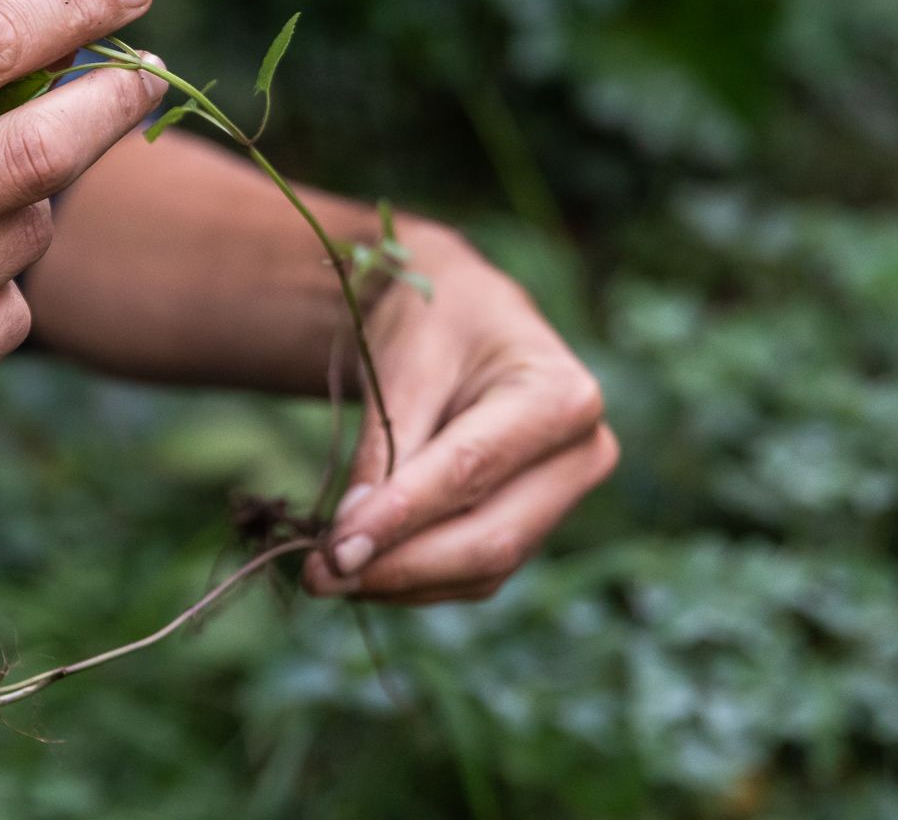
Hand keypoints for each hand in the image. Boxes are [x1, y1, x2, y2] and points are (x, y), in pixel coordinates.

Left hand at [303, 225, 615, 603]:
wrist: (463, 315)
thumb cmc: (437, 321)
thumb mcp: (405, 361)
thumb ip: (384, 446)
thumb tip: (349, 538)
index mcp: (561, 396)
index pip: (470, 470)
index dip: (400, 516)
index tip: (335, 549)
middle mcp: (580, 455)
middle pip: (490, 538)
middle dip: (400, 567)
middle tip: (318, 577)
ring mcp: (562, 498)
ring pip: (482, 569)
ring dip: (401, 583)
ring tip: (326, 576)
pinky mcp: (533, 527)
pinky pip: (475, 574)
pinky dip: (415, 580)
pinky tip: (363, 570)